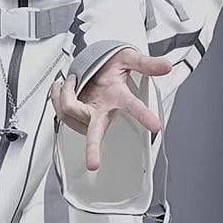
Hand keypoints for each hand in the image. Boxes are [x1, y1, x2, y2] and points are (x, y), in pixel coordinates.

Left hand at [50, 47, 172, 170]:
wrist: (94, 64)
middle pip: (96, 133)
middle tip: (93, 164)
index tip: (155, 126)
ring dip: (65, 93)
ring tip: (70, 80)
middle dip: (93, 149)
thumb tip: (166, 66)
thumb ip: (147, 64)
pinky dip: (56, 95)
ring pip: (70, 112)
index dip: (144, 116)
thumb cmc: (111, 65)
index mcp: (118, 99)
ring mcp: (87, 115)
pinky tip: (60, 88)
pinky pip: (60, 110)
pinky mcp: (73, 114)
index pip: (134, 108)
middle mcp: (102, 112)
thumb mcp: (129, 58)